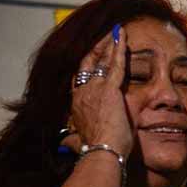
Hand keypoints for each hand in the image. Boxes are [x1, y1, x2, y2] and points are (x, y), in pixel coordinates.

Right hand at [66, 26, 132, 156]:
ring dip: (108, 45)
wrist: (101, 153)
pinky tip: (122, 35)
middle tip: (104, 38)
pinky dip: (119, 47)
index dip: (86, 66)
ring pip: (101, 60)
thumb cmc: (96, 150)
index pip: (80, 79)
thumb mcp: (80, 141)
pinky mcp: (109, 89)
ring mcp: (94, 89)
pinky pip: (115, 63)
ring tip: (114, 33)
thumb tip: (65, 145)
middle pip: (87, 64)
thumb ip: (73, 139)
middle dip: (96, 50)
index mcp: (75, 104)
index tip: (92, 58)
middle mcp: (81, 93)